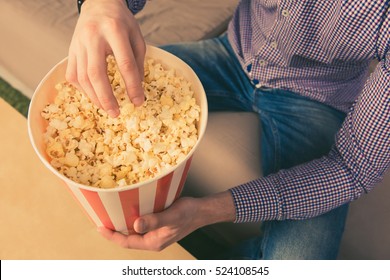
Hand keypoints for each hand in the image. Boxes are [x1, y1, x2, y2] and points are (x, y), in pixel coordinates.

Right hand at [66, 0, 145, 116]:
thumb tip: (136, 89)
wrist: (99, 4)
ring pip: (82, 77)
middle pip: (96, 73)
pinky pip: (72, 75)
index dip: (132, 86)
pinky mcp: (70, 50)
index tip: (138, 102)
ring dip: (94, 97)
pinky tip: (94, 96)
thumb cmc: (121, 23)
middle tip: (116, 113)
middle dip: (106, 97)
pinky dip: (83, 90)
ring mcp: (78, 44)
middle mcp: (93, 37)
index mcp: (114, 31)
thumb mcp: (136, 37)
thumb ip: (137, 62)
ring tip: (107, 109)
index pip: (125, 64)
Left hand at [98, 192, 235, 250]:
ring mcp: (156, 233)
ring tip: (110, 214)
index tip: (100, 227)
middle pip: (128, 238)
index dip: (112, 236)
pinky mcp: (158, 225)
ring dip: (122, 224)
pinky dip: (132, 219)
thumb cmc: (188, 213)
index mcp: (154, 242)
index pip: (127, 242)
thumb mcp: (171, 216)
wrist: (202, 211)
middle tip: (101, 218)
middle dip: (114, 231)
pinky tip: (128, 210)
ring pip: (134, 232)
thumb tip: (135, 225)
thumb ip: (154, 221)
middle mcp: (153, 240)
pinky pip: (141, 225)